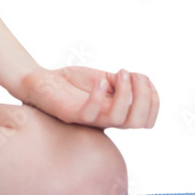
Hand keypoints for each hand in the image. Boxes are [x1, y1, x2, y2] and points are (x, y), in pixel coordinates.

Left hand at [16, 65, 158, 128]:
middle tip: (134, 75)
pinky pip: (91, 114)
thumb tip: (140, 82)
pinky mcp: (72, 115)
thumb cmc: (71, 83)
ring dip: (126, 94)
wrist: (40, 82)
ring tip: (120, 73)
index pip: (147, 119)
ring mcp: (90, 118)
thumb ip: (120, 83)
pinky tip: (99, 81)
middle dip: (145, 97)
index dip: (153, 100)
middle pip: (139, 122)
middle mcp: (106, 119)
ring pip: (119, 119)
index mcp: (116, 112)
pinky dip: (99, 97)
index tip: (144, 78)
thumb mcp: (103, 79)